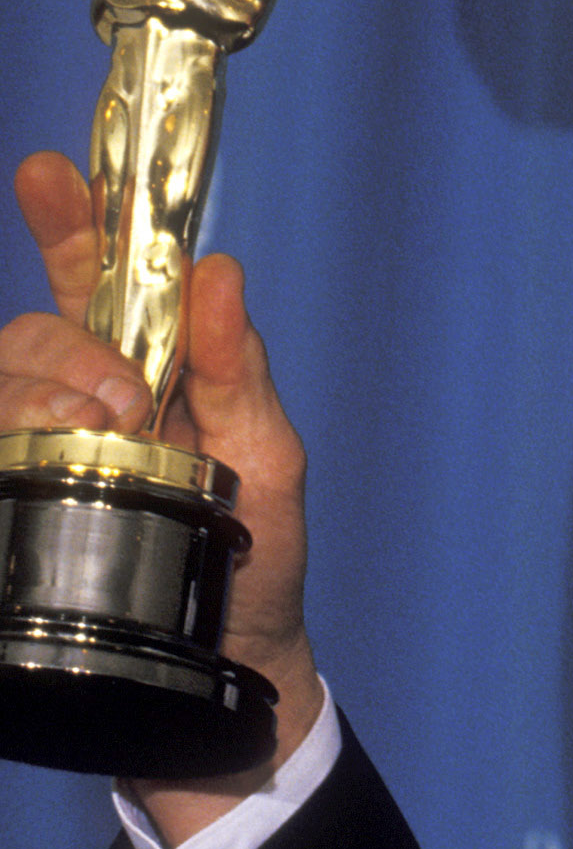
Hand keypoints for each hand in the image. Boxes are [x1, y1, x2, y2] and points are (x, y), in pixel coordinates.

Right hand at [3, 151, 323, 838]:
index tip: (48, 175)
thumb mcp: (270, 462)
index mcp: (144, 373)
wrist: (235, 674)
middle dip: (62, 350)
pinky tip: (20, 458)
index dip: (67, 220)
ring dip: (29, 400)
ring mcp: (36, 460)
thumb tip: (220, 271)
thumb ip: (238, 371)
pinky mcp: (16, 513)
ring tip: (88, 438)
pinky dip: (1, 443)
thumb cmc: (257, 565)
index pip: (91, 278)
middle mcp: (76, 406)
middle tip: (119, 401)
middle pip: (26, 333)